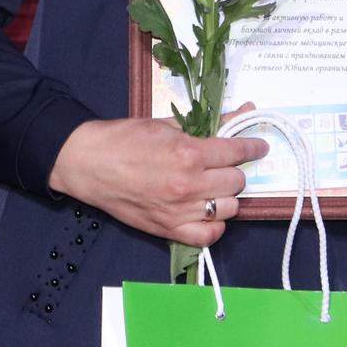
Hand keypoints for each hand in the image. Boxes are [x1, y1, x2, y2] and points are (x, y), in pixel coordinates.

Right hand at [48, 118, 267, 246]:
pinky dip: (214, 225)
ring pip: (228, 209)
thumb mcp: (169, 123)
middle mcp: (187, 185)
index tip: (258, 146)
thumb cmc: (125, 138)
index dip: (253, 147)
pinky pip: (207, 236)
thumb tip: (245, 110)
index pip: (237, 152)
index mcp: (189, 153)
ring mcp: (178, 211)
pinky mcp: (166, 229)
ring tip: (214, 187)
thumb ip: (210, 122)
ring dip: (225, 196)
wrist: (88, 162)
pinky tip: (207, 212)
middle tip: (224, 165)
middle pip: (236, 182)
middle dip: (234, 170)